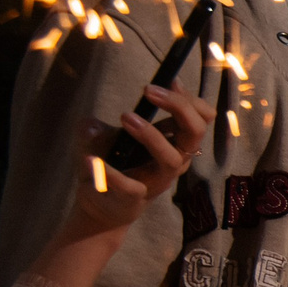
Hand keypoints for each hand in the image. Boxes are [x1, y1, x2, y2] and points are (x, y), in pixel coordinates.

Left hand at [78, 84, 213, 231]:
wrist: (100, 206)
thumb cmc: (111, 164)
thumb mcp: (107, 137)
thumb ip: (100, 126)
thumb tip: (92, 125)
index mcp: (172, 143)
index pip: (200, 118)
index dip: (191, 99)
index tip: (169, 80)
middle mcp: (173, 160)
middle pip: (195, 132)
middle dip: (179, 107)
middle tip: (149, 90)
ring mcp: (157, 181)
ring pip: (172, 159)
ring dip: (151, 135)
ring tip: (125, 117)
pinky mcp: (136, 199)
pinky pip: (130, 186)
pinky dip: (109, 173)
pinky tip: (88, 160)